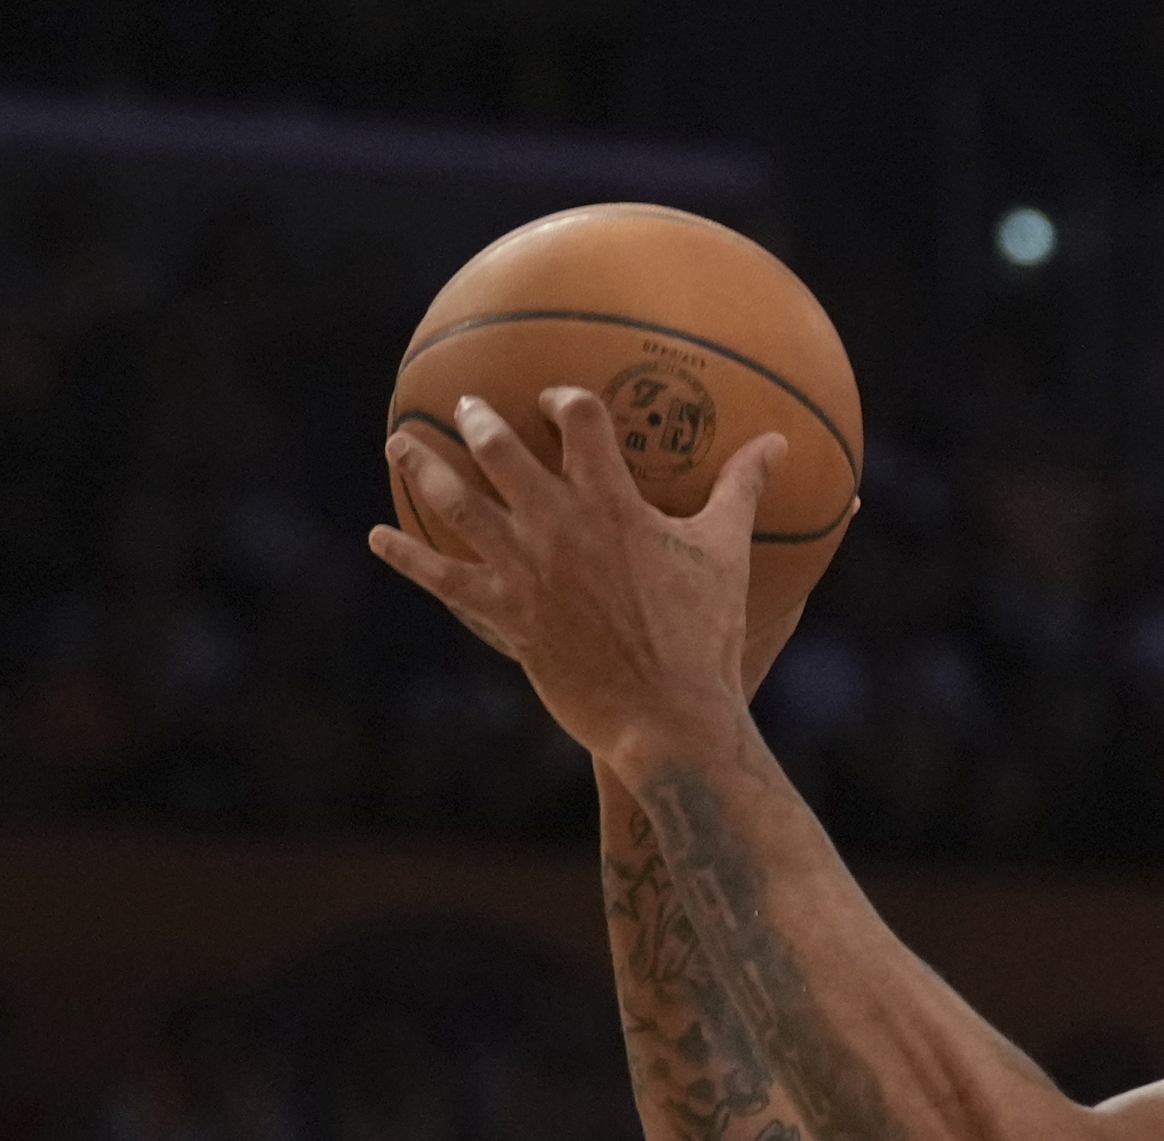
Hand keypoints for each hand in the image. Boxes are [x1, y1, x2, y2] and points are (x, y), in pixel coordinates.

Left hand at [370, 389, 784, 768]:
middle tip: (466, 406)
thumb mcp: (728, 554)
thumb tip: (779, 440)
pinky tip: (379, 539)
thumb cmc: (706, 636)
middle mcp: (558, 526)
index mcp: (614, 504)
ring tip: (401, 443)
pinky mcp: (505, 614)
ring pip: (456, 503)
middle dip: (478, 419)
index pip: (581, 421)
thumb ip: (744, 488)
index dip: (564, 399)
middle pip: (500, 450)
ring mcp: (524, 570)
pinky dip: (406, 556)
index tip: (555, 398)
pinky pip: (442, 578)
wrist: (667, 714)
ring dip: (424, 466)